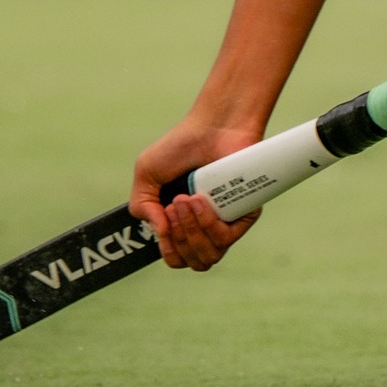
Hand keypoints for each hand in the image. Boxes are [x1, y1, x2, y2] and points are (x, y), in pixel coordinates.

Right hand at [129, 118, 263, 270]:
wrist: (213, 125)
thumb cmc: (181, 146)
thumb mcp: (147, 173)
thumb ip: (141, 206)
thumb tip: (160, 233)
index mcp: (181, 222)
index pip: (176, 258)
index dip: (168, 251)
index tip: (164, 226)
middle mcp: (204, 226)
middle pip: (192, 261)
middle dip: (177, 239)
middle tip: (174, 206)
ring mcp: (225, 221)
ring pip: (208, 256)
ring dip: (190, 231)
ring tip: (186, 200)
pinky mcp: (244, 213)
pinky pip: (226, 238)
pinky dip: (207, 224)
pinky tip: (200, 200)